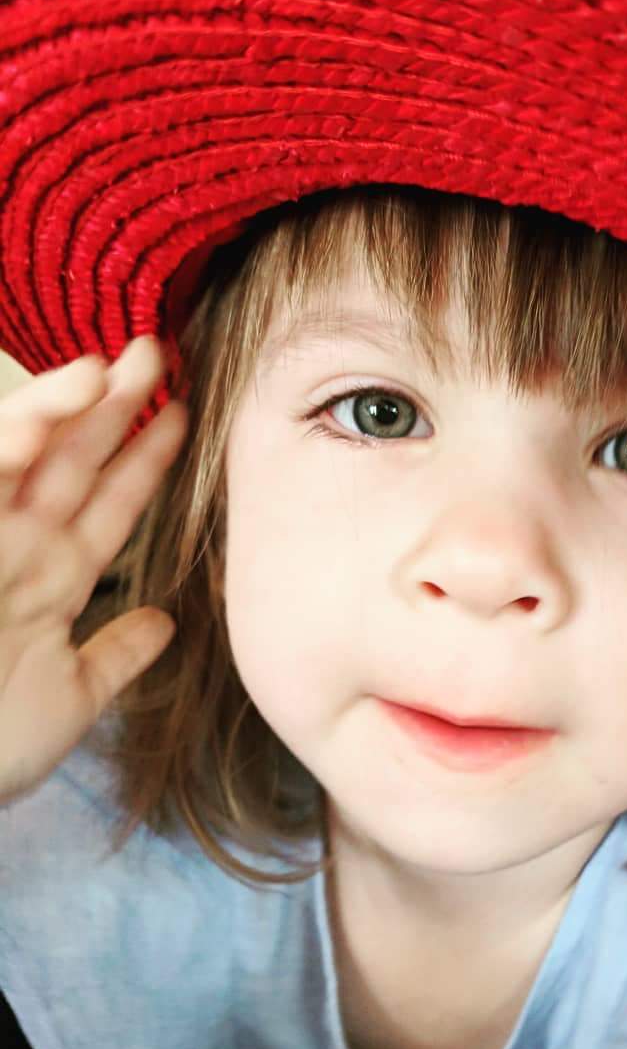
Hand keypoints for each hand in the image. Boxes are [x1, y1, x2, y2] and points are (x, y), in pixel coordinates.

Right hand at [0, 335, 187, 803]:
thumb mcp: (70, 698)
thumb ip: (115, 655)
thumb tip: (166, 623)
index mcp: (54, 577)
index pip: (112, 502)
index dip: (149, 459)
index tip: (188, 414)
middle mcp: (16, 549)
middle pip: (72, 463)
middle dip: (113, 407)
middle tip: (153, 350)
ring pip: (15, 461)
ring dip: (52, 412)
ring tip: (97, 367)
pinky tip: (26, 433)